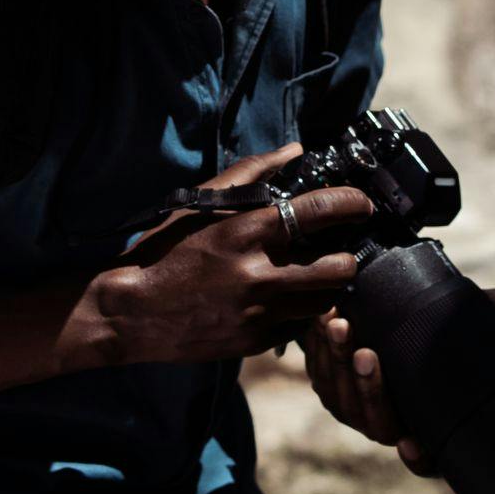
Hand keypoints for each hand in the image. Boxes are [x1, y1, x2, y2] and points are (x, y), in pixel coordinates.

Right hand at [81, 146, 371, 367]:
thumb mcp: (201, 204)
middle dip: (349, 258)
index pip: (317, 211)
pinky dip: (297, 312)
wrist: (131, 311)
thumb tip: (295, 152)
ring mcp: (259, 312)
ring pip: (323, 302)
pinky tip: (284, 301)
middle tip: (345, 251)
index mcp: (245, 232)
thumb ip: (251, 174)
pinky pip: (295, 326)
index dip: (350, 204)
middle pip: (336, 268)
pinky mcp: (254, 341)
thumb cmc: (164, 250)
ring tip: (320, 278)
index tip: (363, 204)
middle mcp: (258, 274)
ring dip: (328, 289)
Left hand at [302, 287, 494, 475]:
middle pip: (374, 419)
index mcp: (424, 427)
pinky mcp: (330, 386)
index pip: (424, 459)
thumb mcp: (459, 328)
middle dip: (368, 387)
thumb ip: (484, 318)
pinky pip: (320, 372)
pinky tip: (321, 319)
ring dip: (337, 360)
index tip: (412, 444)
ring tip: (338, 324)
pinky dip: (318, 347)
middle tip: (366, 354)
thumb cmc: (433, 336)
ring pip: (341, 395)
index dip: (418, 458)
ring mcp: (354, 409)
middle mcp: (388, 426)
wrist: (389, 324)